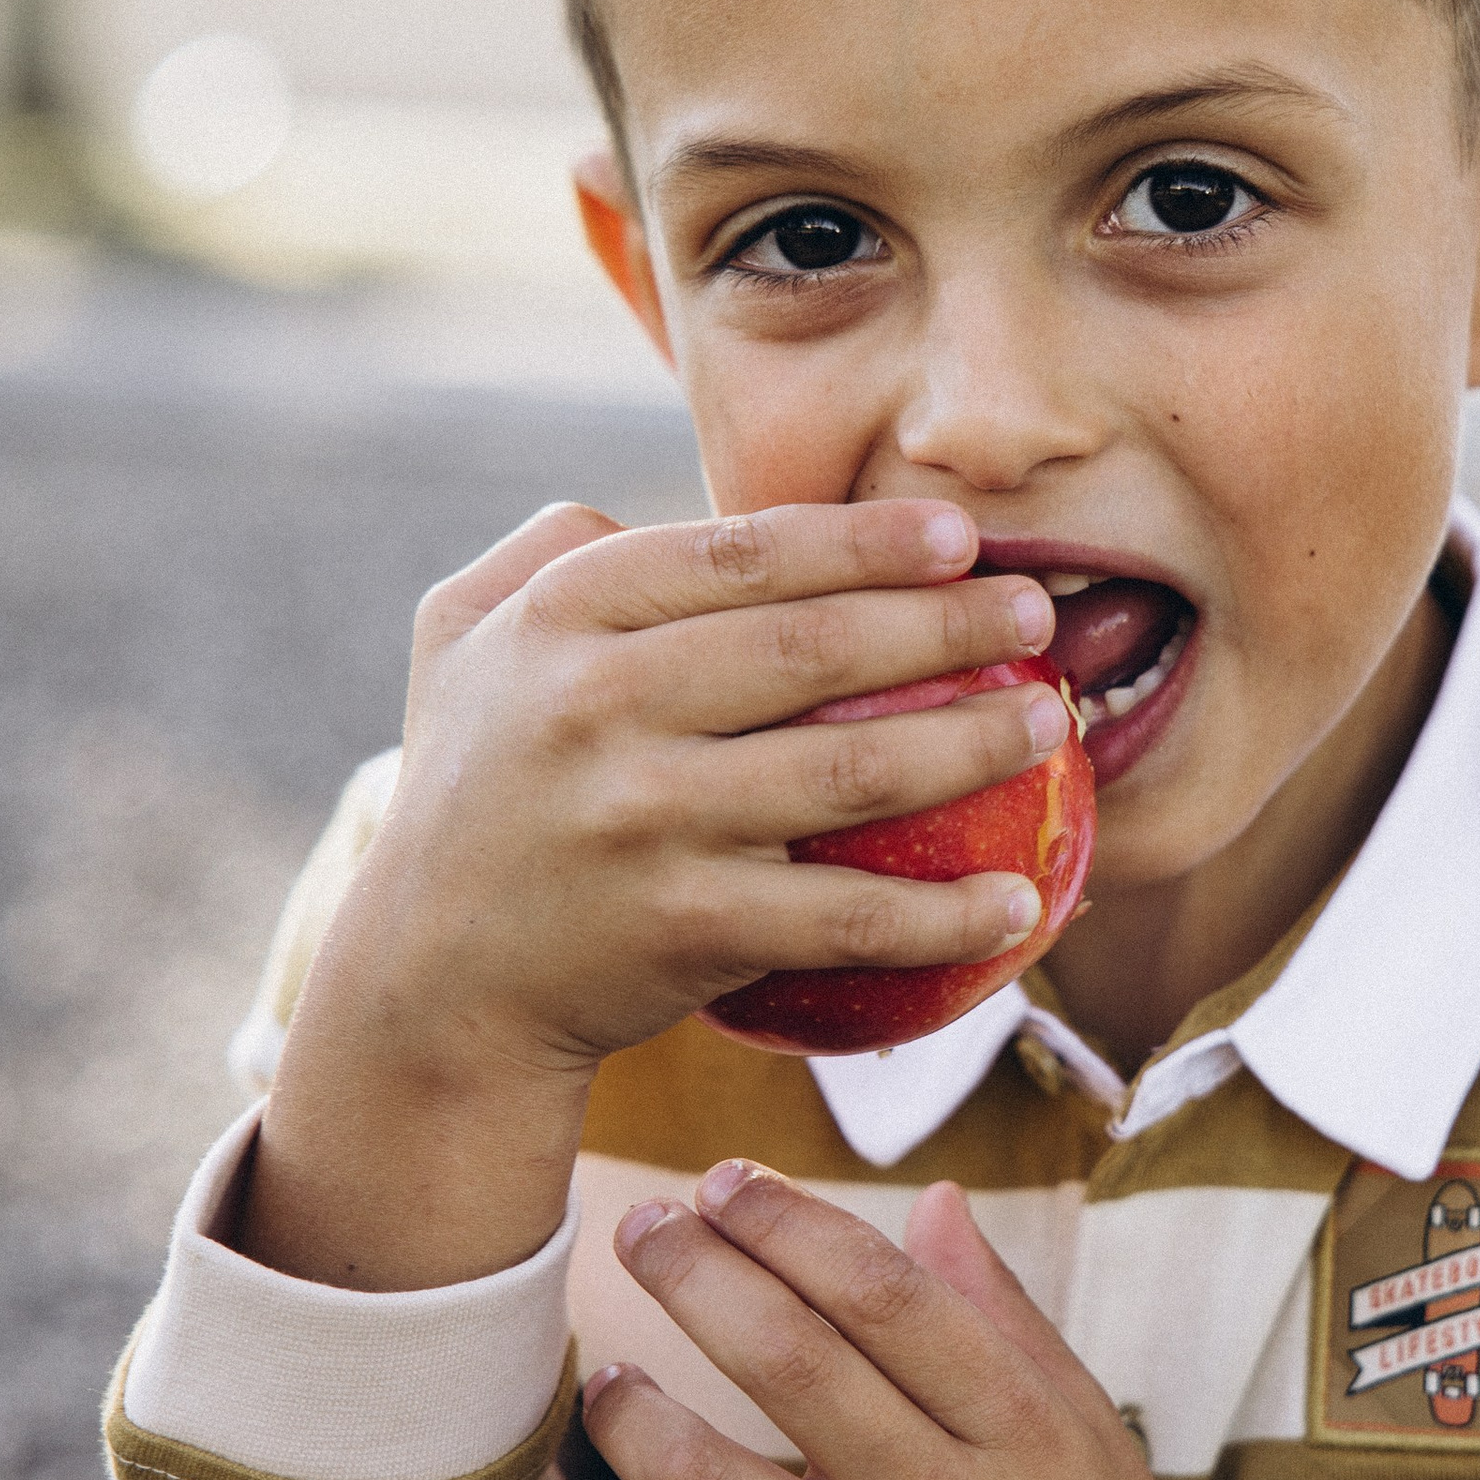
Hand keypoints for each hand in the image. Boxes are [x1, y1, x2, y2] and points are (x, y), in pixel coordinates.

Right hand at [345, 498, 1064, 1076]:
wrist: (432, 979)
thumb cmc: (476, 791)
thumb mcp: (464, 641)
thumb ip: (552, 550)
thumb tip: (658, 500)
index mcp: (563, 616)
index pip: (742, 554)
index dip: (864, 541)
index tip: (959, 536)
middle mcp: (598, 705)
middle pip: (814, 649)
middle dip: (948, 625)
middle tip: (1038, 614)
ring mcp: (643, 820)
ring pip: (850, 770)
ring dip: (973, 746)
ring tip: (1047, 724)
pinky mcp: (683, 929)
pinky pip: (843, 915)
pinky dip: (942, 915)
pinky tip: (1020, 903)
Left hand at [576, 1163, 1249, 1479]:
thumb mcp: (1085, 1426)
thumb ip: (1001, 1312)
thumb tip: (933, 1198)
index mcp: (1012, 1423)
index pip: (874, 1287)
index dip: (783, 1218)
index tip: (726, 1182)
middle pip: (783, 1356)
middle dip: (690, 1270)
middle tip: (643, 1229)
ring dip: (631, 1411)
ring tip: (607, 1377)